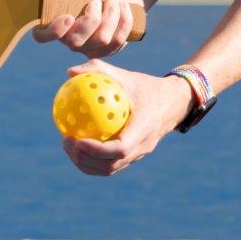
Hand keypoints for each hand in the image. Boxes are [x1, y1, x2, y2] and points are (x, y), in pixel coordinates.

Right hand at [33, 0, 142, 57]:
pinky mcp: (106, 51)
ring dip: (111, 15)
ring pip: (100, 40)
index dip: (53, 31)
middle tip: (97, 1)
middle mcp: (69, 40)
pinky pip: (117, 41)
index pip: (42, 36)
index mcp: (56, 23)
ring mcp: (88, 48)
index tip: (68, 17)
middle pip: (75, 42)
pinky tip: (124, 8)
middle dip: (92, 19)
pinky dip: (124, 20)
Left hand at [61, 59, 194, 175]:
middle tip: (66, 142)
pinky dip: (92, 160)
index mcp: (144, 128)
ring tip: (67, 146)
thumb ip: (98, 70)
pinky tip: (76, 145)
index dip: (97, 150)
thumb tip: (69, 72)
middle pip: (111, 165)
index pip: (120, 149)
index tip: (77, 140)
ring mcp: (139, 154)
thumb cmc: (146, 86)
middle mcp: (143, 146)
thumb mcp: (125, 75)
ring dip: (86, 163)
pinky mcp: (134, 156)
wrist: (174, 102)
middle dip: (85, 159)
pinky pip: (111, 164)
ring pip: (110, 169)